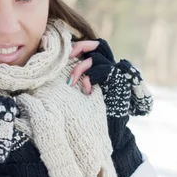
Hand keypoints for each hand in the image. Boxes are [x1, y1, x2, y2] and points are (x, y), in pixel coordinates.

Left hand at [68, 36, 152, 176]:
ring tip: (71, 83)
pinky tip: (86, 90)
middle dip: (81, 46)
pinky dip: (91, 78)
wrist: (110, 131)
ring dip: (81, 68)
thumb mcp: (80, 94)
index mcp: (102, 68)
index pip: (93, 47)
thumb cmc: (92, 114)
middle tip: (68, 56)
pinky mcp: (120, 82)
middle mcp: (111, 67)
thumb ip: (76, 80)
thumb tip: (56, 73)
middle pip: (99, 45)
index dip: (79, 46)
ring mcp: (117, 74)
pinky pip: (103, 70)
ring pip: (97, 58)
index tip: (64, 54)